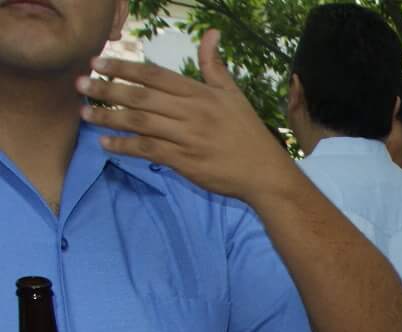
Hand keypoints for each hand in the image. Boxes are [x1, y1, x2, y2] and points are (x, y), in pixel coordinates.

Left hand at [79, 32, 299, 204]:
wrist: (266, 174)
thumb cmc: (248, 133)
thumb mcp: (234, 95)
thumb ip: (214, 65)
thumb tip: (212, 33)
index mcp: (200, 94)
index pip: (154, 75)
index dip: (123, 67)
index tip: (97, 62)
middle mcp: (191, 113)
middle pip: (140, 97)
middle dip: (106, 89)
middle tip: (79, 85)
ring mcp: (187, 138)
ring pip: (139, 123)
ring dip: (108, 117)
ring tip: (84, 113)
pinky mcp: (184, 161)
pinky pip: (147, 150)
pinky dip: (124, 146)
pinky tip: (106, 143)